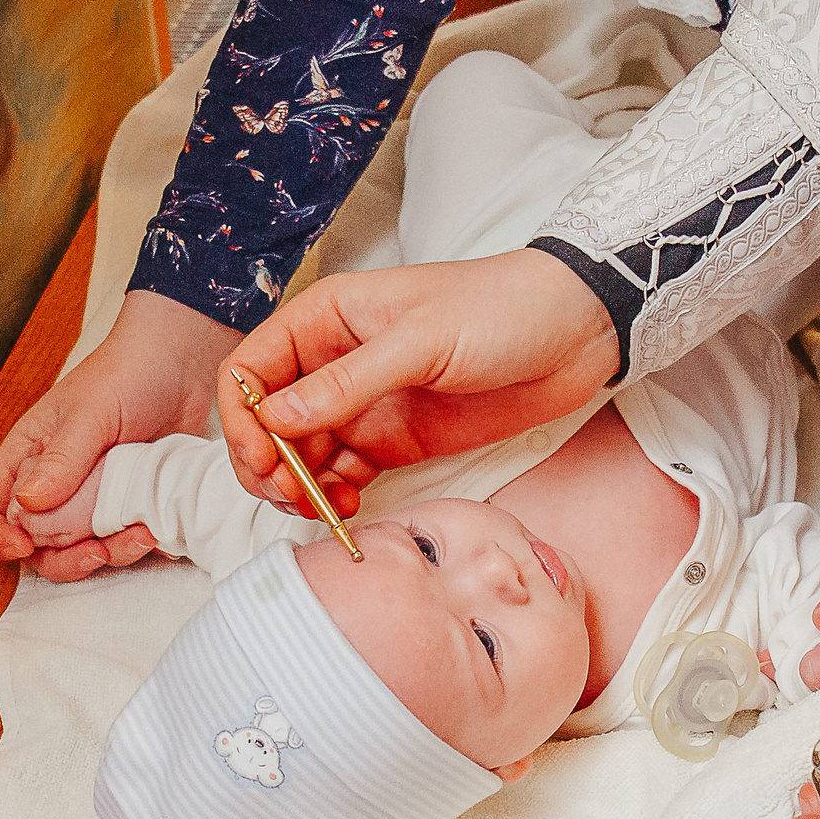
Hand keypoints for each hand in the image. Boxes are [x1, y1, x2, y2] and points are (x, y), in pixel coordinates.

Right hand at [0, 291, 237, 579]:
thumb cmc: (126, 373)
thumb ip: (62, 460)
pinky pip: (125, 540)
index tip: (20, 547)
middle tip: (95, 553)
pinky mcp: (131, 503)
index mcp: (27, 457)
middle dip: (62, 560)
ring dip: (108, 555)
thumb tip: (29, 503)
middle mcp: (55, 483)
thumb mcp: (89, 414)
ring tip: (141, 535)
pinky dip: (139, 545)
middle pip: (36, 544)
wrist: (184, 363)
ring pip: (83, 549)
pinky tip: (158, 529)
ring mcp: (95, 497)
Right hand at [221, 250, 618, 510]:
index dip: (243, 417)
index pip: (251, 369)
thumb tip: (278, 419)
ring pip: (301, 454)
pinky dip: (335, 496)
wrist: (575, 333)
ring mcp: (365, 404)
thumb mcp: (422, 340)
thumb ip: (348, 382)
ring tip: (320, 508)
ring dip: (298, 486)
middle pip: (267, 420)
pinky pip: (344, 475)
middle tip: (289, 496)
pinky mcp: (395, 439)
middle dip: (265, 462)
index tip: (264, 457)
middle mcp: (335, 361)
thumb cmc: (502, 310)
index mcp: (327, 318)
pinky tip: (348, 508)